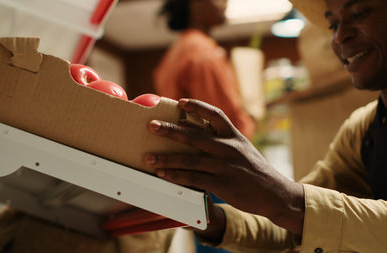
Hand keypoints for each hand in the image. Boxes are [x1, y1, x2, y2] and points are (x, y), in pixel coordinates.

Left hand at [145, 99, 304, 234]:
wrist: (274, 193)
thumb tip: (193, 130)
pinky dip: (177, 176)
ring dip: (166, 159)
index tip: (180, 102)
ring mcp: (225, 166)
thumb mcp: (242, 148)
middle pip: (195, 136)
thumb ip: (221, 139)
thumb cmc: (253, 169)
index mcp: (234, 135)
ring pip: (190, 160)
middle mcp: (228, 148)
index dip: (197, 106)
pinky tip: (163, 175)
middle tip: (151, 125)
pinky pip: (194, 178)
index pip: (215, 114)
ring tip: (148, 158)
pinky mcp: (222, 184)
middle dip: (170, 130)